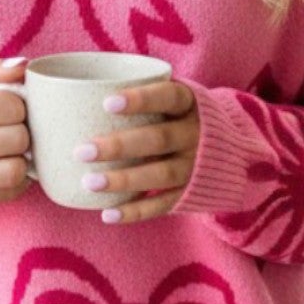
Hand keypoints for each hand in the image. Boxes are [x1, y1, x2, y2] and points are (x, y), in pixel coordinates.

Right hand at [0, 58, 32, 208]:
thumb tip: (24, 67)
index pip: (12, 107)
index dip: (15, 104)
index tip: (3, 105)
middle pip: (18, 138)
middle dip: (19, 129)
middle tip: (6, 126)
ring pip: (16, 169)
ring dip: (20, 156)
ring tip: (7, 146)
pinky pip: (11, 190)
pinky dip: (16, 177)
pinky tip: (2, 163)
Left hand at [76, 80, 199, 224]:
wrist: (231, 147)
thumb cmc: (180, 114)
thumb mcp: (174, 96)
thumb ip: (140, 91)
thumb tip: (72, 88)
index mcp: (190, 104)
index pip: (168, 96)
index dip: (140, 99)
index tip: (106, 103)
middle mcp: (196, 135)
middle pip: (158, 140)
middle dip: (119, 146)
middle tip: (81, 150)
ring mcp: (195, 166)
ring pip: (160, 174)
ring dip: (124, 180)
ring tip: (89, 182)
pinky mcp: (191, 192)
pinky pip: (163, 204)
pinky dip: (136, 211)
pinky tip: (108, 214)